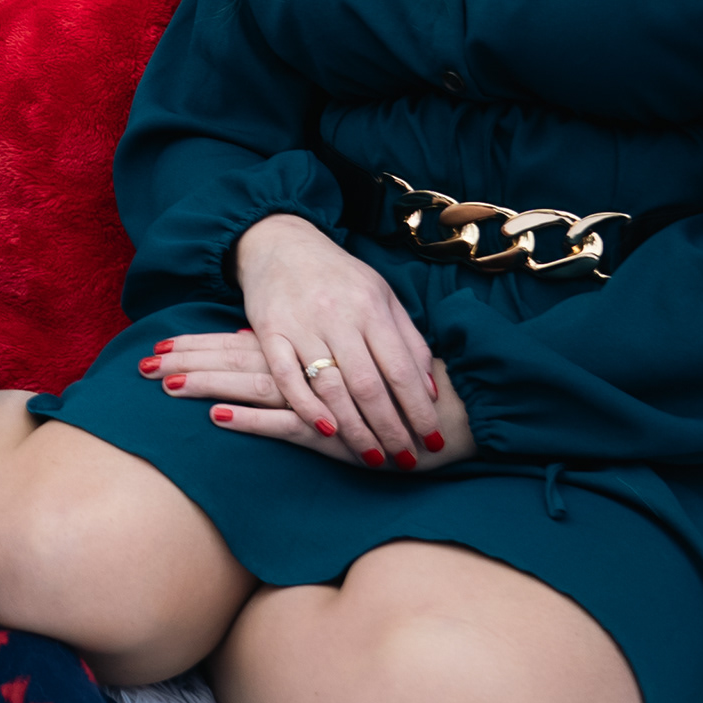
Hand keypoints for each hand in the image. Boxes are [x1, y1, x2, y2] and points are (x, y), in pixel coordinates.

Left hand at [146, 328, 475, 470]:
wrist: (449, 411)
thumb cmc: (391, 393)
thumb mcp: (345, 369)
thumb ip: (306, 364)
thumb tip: (255, 358)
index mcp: (304, 353)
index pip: (239, 345)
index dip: (198, 346)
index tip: (155, 345)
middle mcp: (306, 369)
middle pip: (235, 362)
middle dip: (187, 363)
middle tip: (140, 363)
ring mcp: (318, 401)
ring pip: (252, 386)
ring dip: (208, 385)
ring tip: (165, 384)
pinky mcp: (332, 432)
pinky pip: (285, 423)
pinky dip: (251, 419)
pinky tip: (219, 416)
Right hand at [219, 212, 453, 469]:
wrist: (281, 244)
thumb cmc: (339, 276)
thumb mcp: (382, 296)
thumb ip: (407, 340)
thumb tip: (430, 389)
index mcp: (371, 306)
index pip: (400, 368)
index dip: (418, 407)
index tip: (433, 438)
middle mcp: (338, 316)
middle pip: (368, 384)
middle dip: (390, 428)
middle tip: (405, 458)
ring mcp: (301, 324)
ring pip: (331, 387)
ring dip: (354, 428)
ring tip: (373, 457)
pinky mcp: (269, 331)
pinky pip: (286, 377)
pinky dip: (306, 406)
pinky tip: (326, 430)